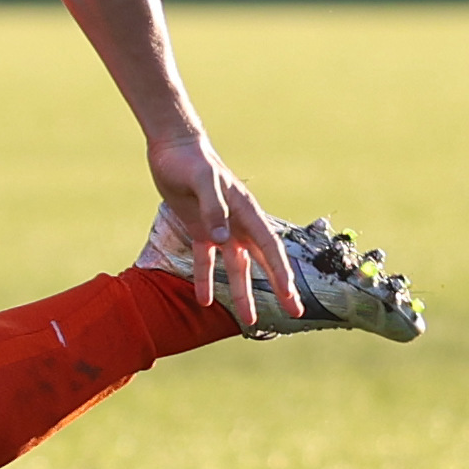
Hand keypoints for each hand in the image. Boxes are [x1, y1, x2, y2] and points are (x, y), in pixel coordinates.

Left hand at [145, 129, 295, 328]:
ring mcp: (221, 228)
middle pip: (263, 262)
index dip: (281, 273)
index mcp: (246, 211)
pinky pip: (206, 260)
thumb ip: (213, 208)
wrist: (173, 148)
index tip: (291, 295)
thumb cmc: (191, 161)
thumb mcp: (201, 180)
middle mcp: (238, 223)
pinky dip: (205, 279)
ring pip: (236, 267)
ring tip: (249, 320)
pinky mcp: (200, 229)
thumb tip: (223, 239)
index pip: (269, 248)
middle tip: (295, 312)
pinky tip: (205, 300)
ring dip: (242, 293)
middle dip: (279, 287)